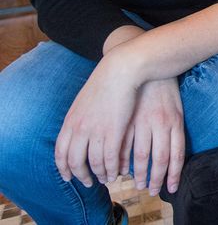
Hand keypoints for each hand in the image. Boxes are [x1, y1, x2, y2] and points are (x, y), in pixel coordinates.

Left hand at [54, 52, 140, 187]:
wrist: (121, 70)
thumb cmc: (106, 82)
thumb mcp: (83, 101)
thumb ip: (78, 118)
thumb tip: (76, 131)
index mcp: (70, 122)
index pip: (60, 153)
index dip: (64, 169)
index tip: (69, 177)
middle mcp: (79, 130)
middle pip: (75, 162)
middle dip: (81, 175)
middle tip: (88, 182)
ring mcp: (96, 131)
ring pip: (94, 163)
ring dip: (100, 174)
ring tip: (106, 178)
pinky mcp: (114, 131)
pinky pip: (110, 158)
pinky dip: (113, 169)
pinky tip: (117, 172)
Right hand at [122, 77, 184, 194]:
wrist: (141, 64)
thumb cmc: (162, 88)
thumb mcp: (175, 107)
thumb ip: (174, 129)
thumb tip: (172, 153)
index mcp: (174, 120)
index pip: (177, 153)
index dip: (174, 173)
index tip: (171, 187)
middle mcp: (159, 122)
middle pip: (159, 159)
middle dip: (155, 178)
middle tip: (151, 190)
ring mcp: (140, 122)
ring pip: (141, 155)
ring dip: (138, 173)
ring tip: (137, 184)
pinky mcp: (124, 120)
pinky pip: (123, 145)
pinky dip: (121, 160)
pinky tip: (120, 169)